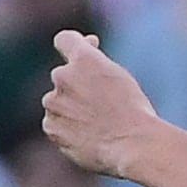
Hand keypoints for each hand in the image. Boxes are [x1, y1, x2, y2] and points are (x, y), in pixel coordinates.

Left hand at [42, 30, 161, 179]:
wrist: (135, 146)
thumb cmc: (135, 112)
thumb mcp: (121, 78)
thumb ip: (96, 62)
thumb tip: (87, 46)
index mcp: (84, 59)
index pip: (66, 40)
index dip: (77, 45)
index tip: (89, 49)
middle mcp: (62, 76)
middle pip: (65, 76)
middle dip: (79, 87)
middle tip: (106, 105)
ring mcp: (53, 103)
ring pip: (59, 103)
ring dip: (73, 110)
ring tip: (102, 127)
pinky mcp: (51, 127)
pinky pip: (57, 125)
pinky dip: (70, 131)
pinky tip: (92, 139)